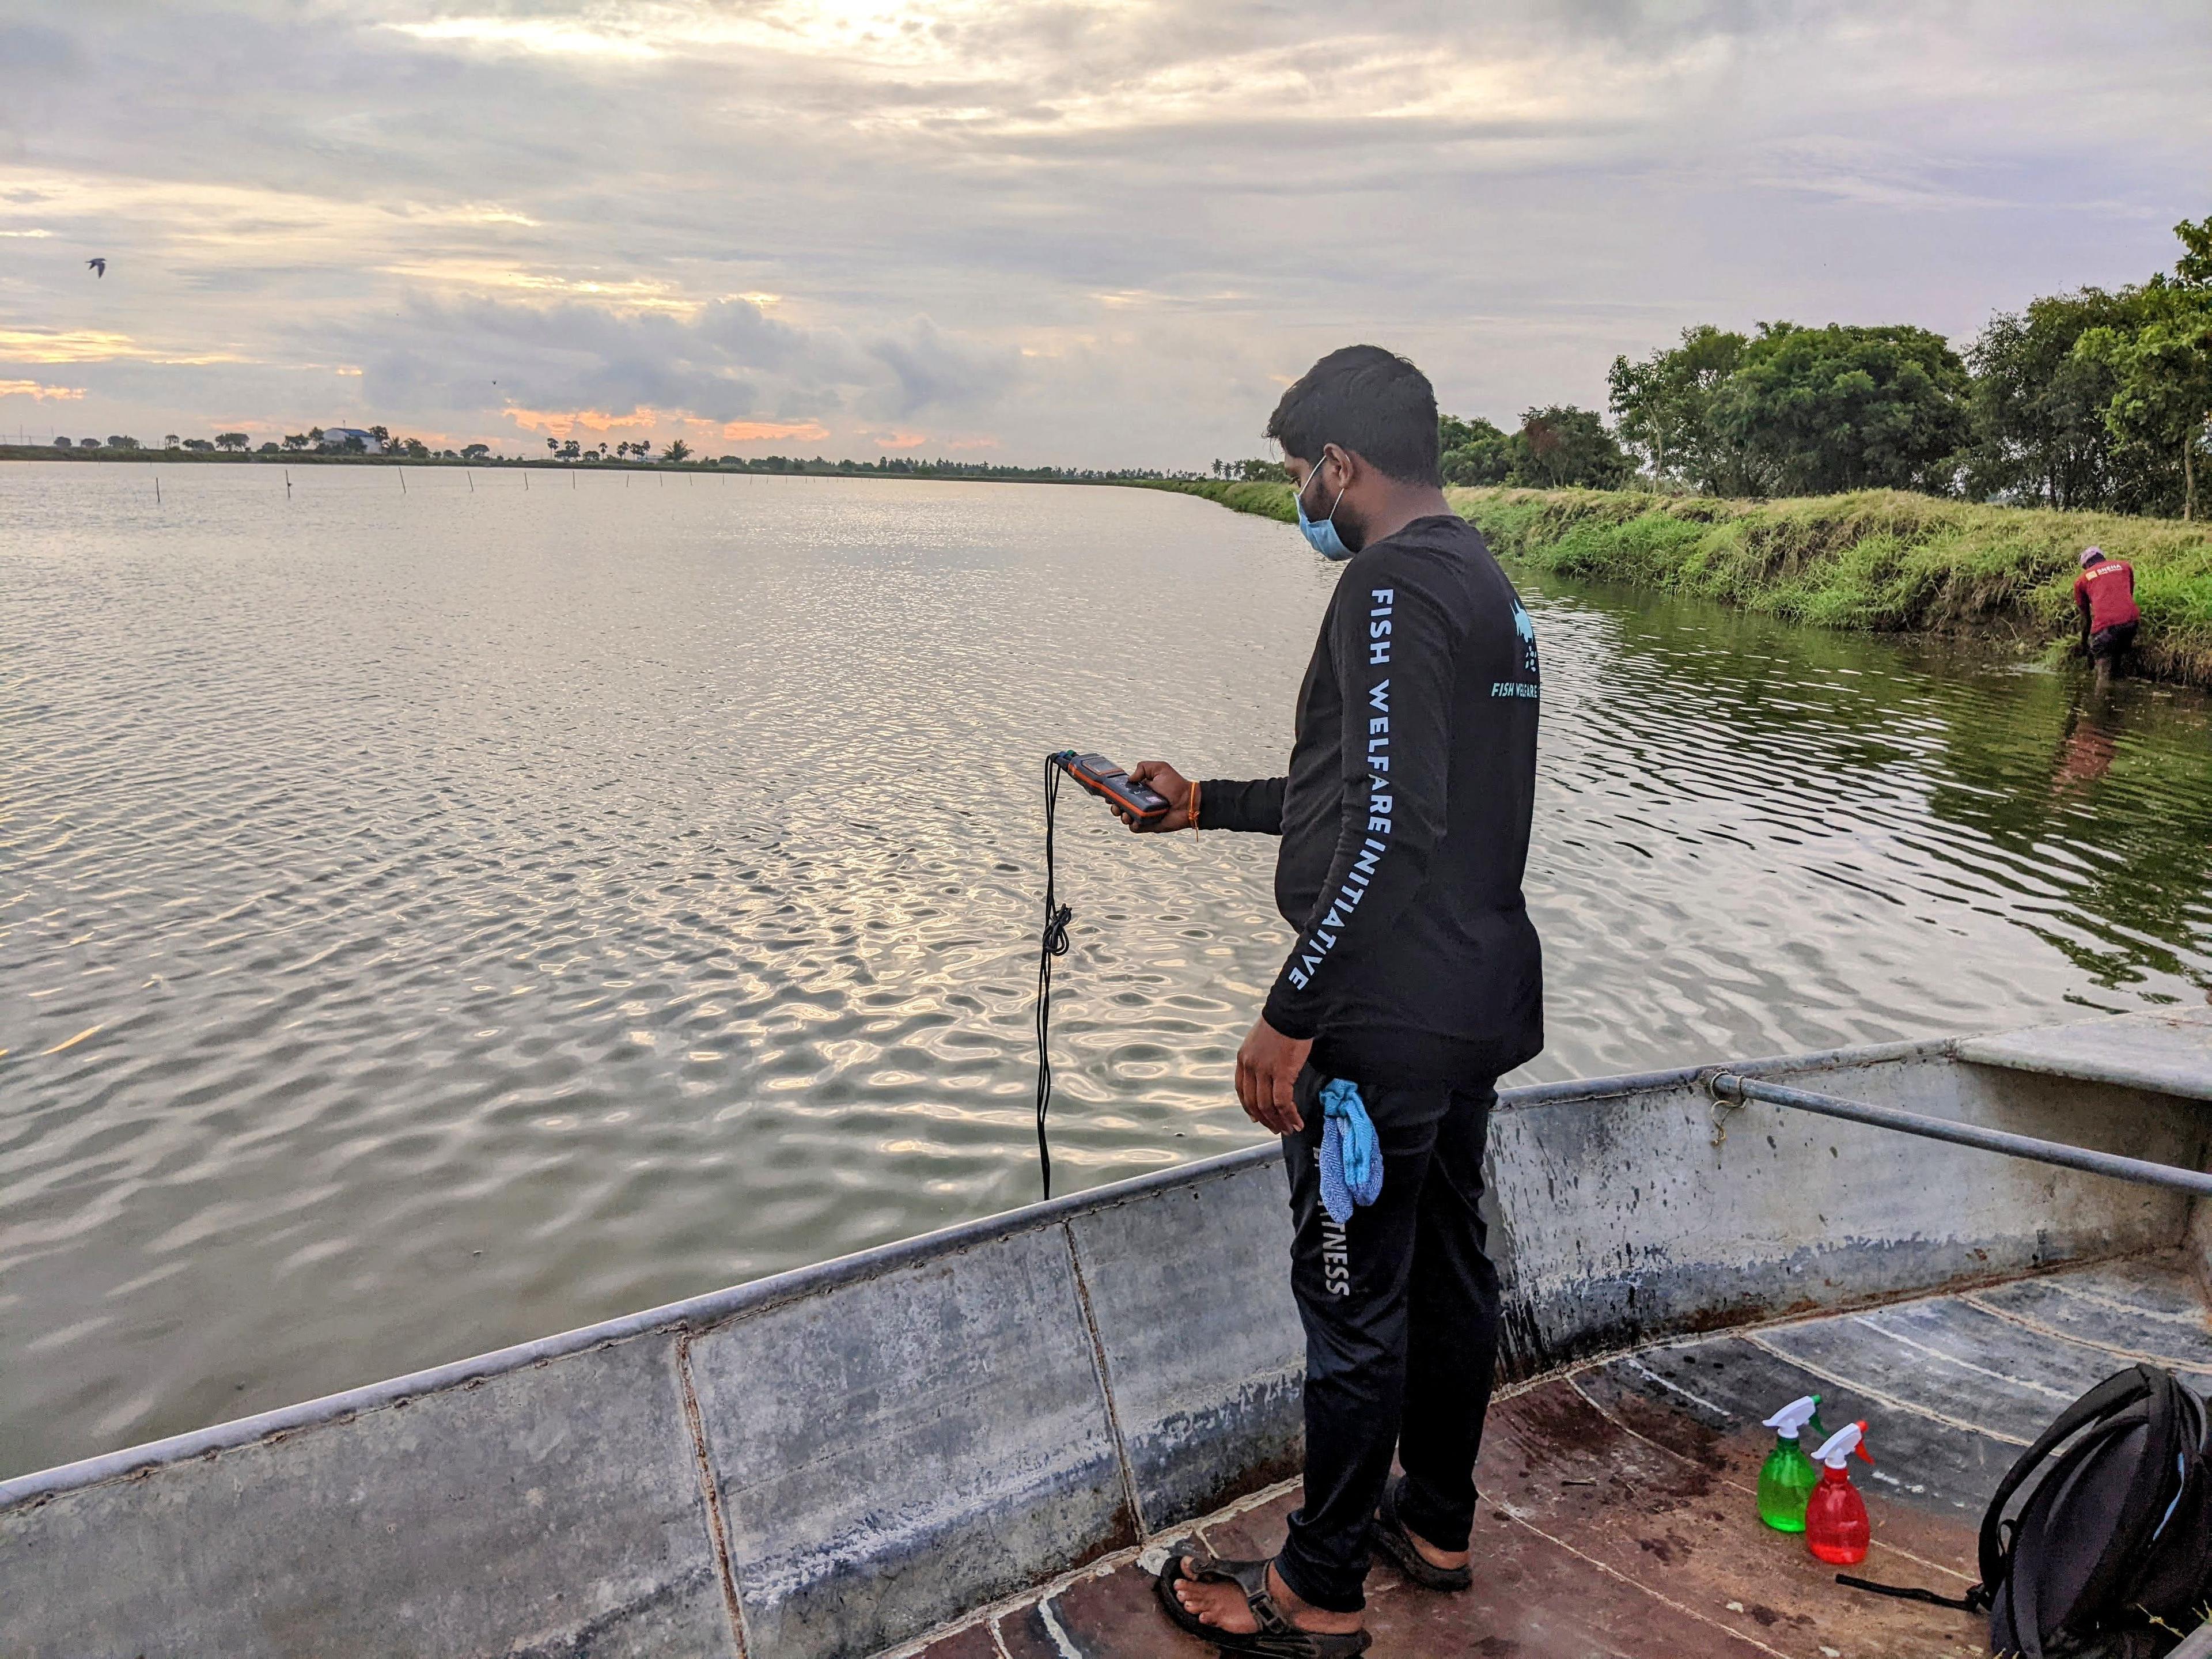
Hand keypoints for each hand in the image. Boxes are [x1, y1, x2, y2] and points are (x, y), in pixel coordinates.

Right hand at [1116, 760, 1194, 832]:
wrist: (1189, 802)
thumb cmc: (1176, 785)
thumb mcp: (1160, 768)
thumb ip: (1143, 768)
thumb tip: (1130, 779)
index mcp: (1140, 789)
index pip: (1122, 791)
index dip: (1113, 792)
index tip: (1110, 793)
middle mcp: (1140, 802)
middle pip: (1119, 805)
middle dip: (1114, 806)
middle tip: (1117, 806)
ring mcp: (1143, 814)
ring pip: (1125, 818)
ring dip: (1122, 816)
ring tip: (1126, 814)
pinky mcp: (1148, 825)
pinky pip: (1135, 828)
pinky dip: (1133, 825)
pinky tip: (1136, 821)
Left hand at [1236, 1015, 1311, 1133]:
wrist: (1291, 1012)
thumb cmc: (1281, 1022)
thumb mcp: (1260, 1040)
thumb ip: (1259, 1058)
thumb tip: (1264, 1075)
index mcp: (1243, 1058)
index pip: (1241, 1090)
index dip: (1249, 1107)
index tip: (1256, 1118)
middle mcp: (1250, 1067)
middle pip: (1253, 1103)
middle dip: (1265, 1120)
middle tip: (1276, 1128)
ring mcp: (1264, 1071)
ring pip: (1267, 1106)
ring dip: (1279, 1121)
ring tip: (1289, 1129)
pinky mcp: (1282, 1073)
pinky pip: (1283, 1102)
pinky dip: (1290, 1115)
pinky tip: (1297, 1121)